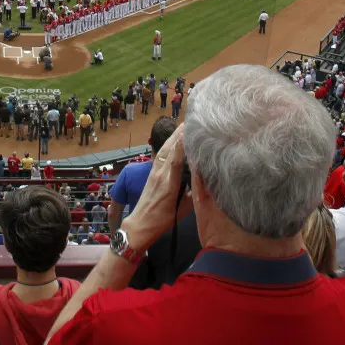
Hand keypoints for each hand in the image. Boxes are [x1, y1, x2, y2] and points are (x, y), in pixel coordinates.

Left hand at [120, 124, 189, 249]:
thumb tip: (203, 180)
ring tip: (182, 126)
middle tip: (189, 121)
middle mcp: (160, 175)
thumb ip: (193, 194)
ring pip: (164, 151)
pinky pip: (160, 156)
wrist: (140, 224)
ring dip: (172, 137)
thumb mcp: (183, 211)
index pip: (175, 162)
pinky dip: (168, 146)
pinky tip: (172, 140)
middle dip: (178, 134)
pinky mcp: (151, 174)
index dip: (180, 146)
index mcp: (169, 185)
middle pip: (169, 150)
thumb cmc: (163, 220)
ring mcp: (154, 173)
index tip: (187, 131)